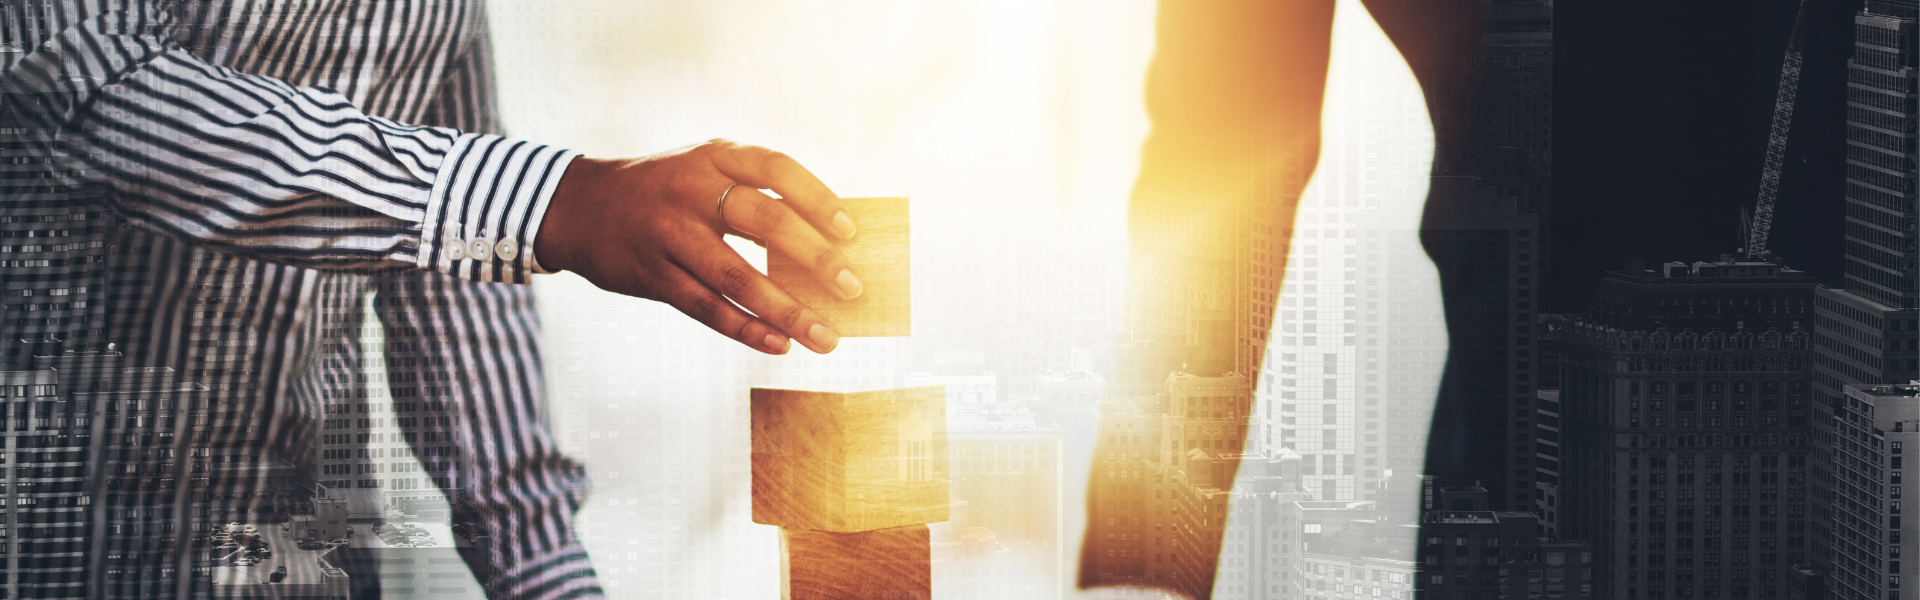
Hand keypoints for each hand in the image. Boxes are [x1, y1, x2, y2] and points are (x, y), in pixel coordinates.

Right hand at [535, 139, 860, 354]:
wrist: (577, 207)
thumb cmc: (663, 192)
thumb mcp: (702, 171)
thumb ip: (754, 195)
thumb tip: (827, 246)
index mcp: (713, 156)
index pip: (776, 168)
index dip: (818, 198)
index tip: (851, 232)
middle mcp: (690, 189)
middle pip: (764, 220)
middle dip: (815, 257)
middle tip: (853, 288)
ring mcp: (668, 233)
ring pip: (737, 276)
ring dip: (787, 310)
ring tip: (826, 337)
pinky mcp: (651, 274)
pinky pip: (706, 307)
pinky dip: (746, 329)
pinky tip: (778, 345)